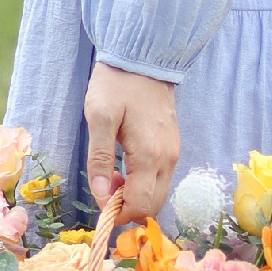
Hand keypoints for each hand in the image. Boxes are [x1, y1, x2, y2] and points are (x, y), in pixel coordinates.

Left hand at [84, 63, 180, 224]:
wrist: (145, 57)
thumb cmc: (118, 83)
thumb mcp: (99, 117)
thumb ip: (99, 158)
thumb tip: (100, 195)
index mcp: (149, 156)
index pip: (139, 204)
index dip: (119, 213)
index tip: (100, 204)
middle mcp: (167, 160)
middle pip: (152, 205)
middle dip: (128, 208)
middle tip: (105, 190)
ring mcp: (173, 154)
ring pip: (158, 194)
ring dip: (135, 197)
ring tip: (112, 177)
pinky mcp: (172, 148)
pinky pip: (160, 180)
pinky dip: (142, 185)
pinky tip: (124, 168)